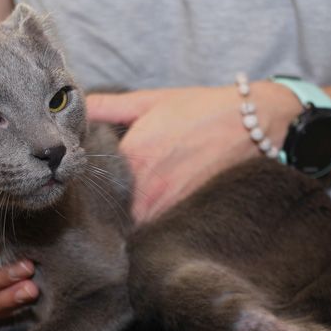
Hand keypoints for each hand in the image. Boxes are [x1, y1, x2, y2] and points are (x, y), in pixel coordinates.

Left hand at [86, 82, 299, 221]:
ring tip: (118, 217)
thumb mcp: (149, 101)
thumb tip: (77, 106)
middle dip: (102, 210)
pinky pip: (156, 229)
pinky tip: (147, 218)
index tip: (82, 188)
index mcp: (132, 154)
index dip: (86, 188)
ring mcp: (167, 204)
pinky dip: (149, 227)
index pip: (93, 183)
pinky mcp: (186, 215)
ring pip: (132, 225)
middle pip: (110, 210)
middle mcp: (146, 184)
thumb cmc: (200, 108)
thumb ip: (108, 106)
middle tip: (95, 209)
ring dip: (125, 223)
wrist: (253, 122)